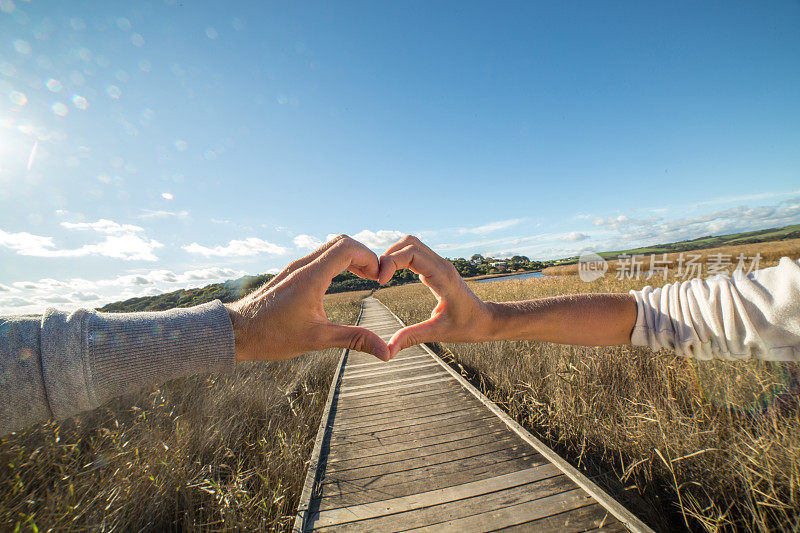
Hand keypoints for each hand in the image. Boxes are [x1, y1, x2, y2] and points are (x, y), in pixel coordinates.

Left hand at [226, 235, 390, 361]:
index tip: (380, 277)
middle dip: (364, 255)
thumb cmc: (272, 336)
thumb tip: (386, 352)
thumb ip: (354, 339)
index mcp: (312, 276)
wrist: (235, 332)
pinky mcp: (290, 274)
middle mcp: (303, 266)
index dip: (370, 258)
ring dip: (351, 258)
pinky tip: (342, 280)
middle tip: (375, 276)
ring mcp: (295, 267)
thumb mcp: (318, 339)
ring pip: (329, 248)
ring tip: (365, 277)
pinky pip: (319, 257)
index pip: (348, 248)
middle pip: (341, 242)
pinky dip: (337, 262)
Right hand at [377, 236, 495, 357]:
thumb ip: (412, 337)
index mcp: (442, 276)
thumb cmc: (467, 326)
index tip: (380, 281)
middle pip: (409, 243)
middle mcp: (441, 265)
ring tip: (381, 276)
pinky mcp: (436, 268)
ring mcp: (439, 265)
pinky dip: (400, 259)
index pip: (412, 253)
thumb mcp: (438, 333)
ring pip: (412, 245)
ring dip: (393, 255)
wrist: (486, 320)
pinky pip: (415, 254)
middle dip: (389, 255)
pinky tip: (391, 276)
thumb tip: (387, 351)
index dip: (391, 262)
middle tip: (377, 278)